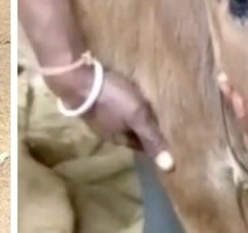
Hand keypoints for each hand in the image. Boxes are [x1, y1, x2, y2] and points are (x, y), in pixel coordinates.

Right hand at [48, 66, 173, 171]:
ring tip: (140, 105)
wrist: (77, 80)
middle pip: (129, 132)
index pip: (140, 145)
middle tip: (155, 118)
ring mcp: (95, 117)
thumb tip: (170, 168)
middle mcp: (105, 131)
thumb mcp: (137, 116)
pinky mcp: (89, 102)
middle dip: (141, 128)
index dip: (153, 141)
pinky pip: (109, 106)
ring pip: (118, 120)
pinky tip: (121, 94)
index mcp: (118, 138)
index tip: (166, 134)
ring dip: (128, 115)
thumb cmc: (111, 99)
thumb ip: (152, 138)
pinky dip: (117, 103)